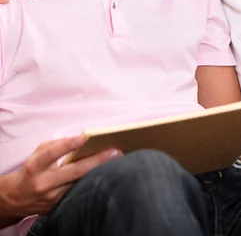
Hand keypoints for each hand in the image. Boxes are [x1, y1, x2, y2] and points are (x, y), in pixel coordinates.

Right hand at [0, 136, 121, 224]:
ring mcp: (52, 198)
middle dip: (96, 160)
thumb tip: (80, 140)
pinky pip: (78, 193)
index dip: (67, 145)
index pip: (51, 154)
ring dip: (99, 172)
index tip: (84, 137)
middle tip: (114, 151)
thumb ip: (57, 145)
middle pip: (73, 171)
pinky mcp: (58, 207)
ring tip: (117, 160)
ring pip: (79, 184)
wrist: (17, 198)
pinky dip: (92, 183)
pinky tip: (105, 175)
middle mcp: (44, 183)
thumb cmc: (32, 169)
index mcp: (35, 166)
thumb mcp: (38, 153)